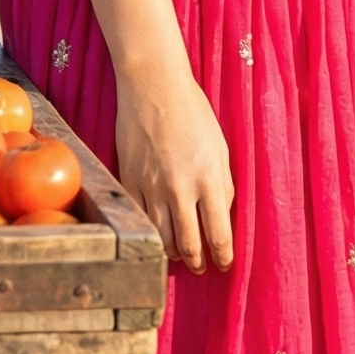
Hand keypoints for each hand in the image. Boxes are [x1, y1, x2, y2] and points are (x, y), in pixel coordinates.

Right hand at [113, 62, 234, 272]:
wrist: (153, 86)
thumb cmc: (192, 112)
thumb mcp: (220, 147)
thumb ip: (223, 183)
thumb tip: (223, 214)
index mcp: (208, 178)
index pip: (219, 234)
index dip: (223, 256)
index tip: (224, 264)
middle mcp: (180, 188)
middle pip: (189, 244)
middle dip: (198, 262)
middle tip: (201, 267)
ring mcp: (151, 187)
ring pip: (162, 238)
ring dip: (173, 253)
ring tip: (180, 256)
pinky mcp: (129, 181)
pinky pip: (140, 219)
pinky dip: (150, 232)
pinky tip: (157, 234)